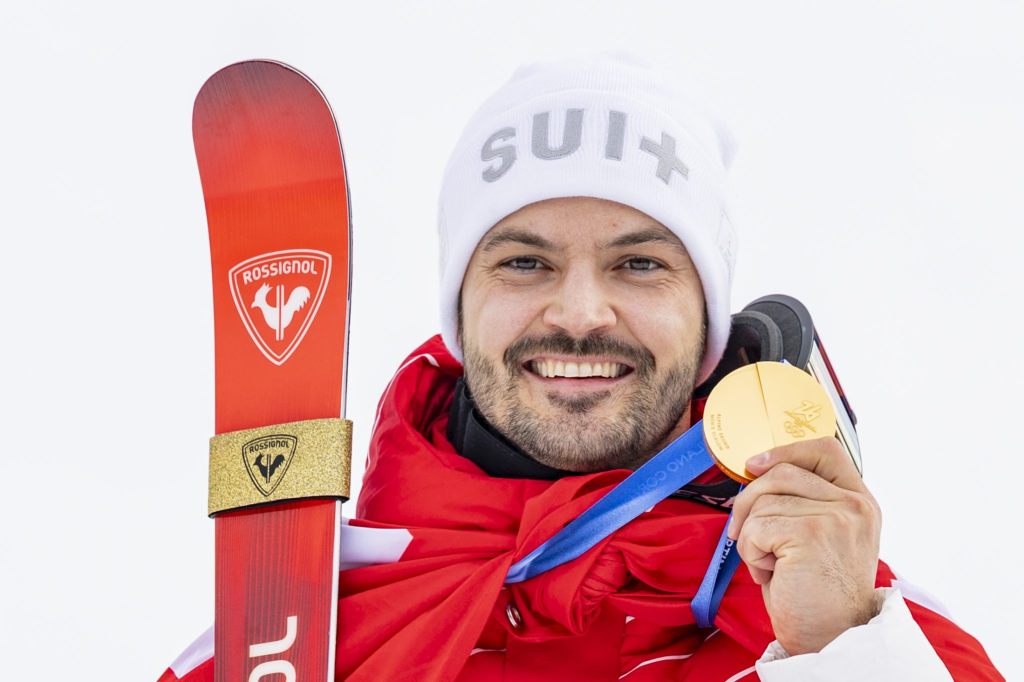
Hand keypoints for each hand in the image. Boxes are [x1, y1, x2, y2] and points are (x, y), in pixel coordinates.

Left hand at [727, 437, 881, 654]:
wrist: (829, 639)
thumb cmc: (815, 592)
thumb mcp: (819, 536)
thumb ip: (803, 501)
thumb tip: (756, 469)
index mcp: (860, 501)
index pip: (824, 450)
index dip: (784, 451)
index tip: (754, 465)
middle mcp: (854, 505)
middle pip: (781, 472)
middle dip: (749, 502)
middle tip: (744, 535)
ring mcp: (836, 517)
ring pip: (763, 501)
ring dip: (752, 536)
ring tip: (771, 565)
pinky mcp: (811, 533)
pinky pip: (756, 527)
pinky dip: (751, 553)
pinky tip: (772, 575)